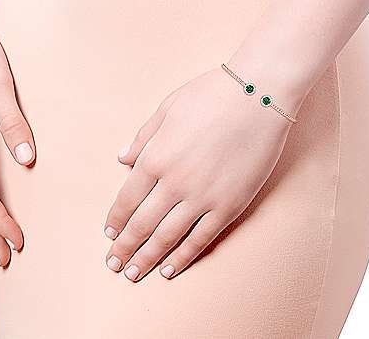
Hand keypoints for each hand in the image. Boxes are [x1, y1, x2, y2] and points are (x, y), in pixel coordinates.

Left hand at [104, 66, 295, 281]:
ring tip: (133, 274)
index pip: (127, 199)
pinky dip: (183, 257)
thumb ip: (143, 137)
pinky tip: (170, 270)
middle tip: (113, 264)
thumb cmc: (212, 95)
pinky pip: (201, 239)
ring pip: (167, 238)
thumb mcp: (168, 108)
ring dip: (147, 259)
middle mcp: (174, 183)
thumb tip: (122, 159)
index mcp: (156, 157)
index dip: (116, 220)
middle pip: (141, 224)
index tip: (109, 233)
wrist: (258, 96)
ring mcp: (203, 197)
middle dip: (124, 248)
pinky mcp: (230, 206)